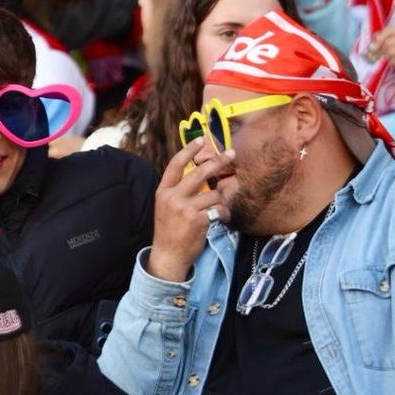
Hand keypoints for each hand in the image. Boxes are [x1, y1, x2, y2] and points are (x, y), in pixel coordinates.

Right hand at [147, 138, 233, 282]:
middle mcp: (173, 197)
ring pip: (214, 193)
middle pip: (200, 172)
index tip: (201, 139)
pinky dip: (223, 213)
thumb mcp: (166, 207)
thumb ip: (178, 191)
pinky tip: (220, 218)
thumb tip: (200, 175)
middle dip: (218, 161)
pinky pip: (219, 209)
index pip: (175, 165)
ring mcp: (186, 208)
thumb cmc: (169, 231)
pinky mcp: (199, 219)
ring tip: (217, 209)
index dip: (189, 150)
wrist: (168, 255)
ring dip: (221, 200)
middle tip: (231, 153)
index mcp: (163, 191)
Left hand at [367, 26, 394, 69]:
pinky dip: (391, 62)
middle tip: (377, 54)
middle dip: (380, 50)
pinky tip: (394, 61)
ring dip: (386, 56)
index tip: (374, 44)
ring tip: (390, 57)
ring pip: (389, 52)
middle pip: (387, 43)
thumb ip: (389, 35)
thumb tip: (375, 36)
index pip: (388, 31)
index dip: (379, 38)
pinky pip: (394, 61)